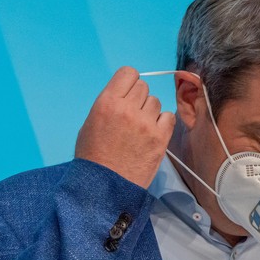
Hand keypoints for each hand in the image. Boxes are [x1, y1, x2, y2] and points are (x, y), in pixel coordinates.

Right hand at [75, 66, 175, 188]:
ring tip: (139, 130)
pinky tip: (151, 135)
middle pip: (143, 86)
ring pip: (156, 101)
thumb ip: (110, 103)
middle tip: (131, 116)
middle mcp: (127, 109)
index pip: (128, 73)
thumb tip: (127, 93)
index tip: (128, 93)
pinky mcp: (160, 137)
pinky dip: (162, 123)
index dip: (129, 82)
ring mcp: (146, 123)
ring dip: (150, 112)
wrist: (104, 186)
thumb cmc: (94, 156)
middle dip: (138, 99)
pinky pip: (168, 117)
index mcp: (106, 102)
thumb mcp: (91, 122)